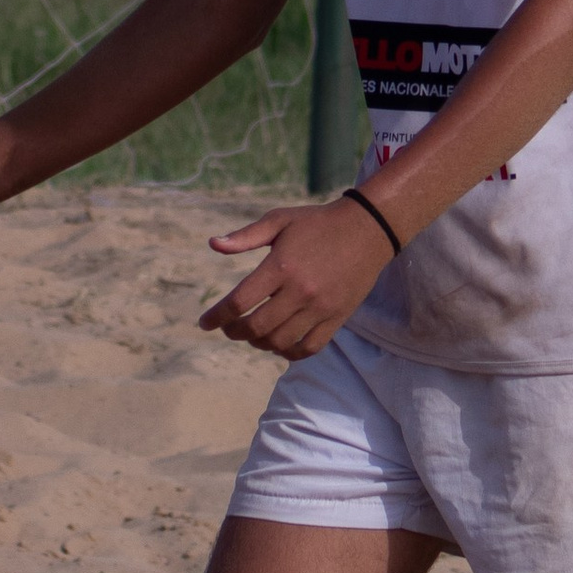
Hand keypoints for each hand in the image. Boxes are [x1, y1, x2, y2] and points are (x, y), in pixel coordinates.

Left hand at [197, 198, 396, 361]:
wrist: (367, 229)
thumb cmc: (317, 223)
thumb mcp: (279, 220)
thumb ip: (245, 236)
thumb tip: (213, 245)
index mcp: (281, 266)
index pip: (240, 301)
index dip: (217, 316)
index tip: (204, 323)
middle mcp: (300, 291)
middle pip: (257, 327)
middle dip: (235, 331)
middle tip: (228, 328)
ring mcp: (320, 308)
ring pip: (280, 342)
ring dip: (258, 342)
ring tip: (251, 333)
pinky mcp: (337, 318)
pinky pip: (308, 348)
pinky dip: (288, 353)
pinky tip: (277, 344)